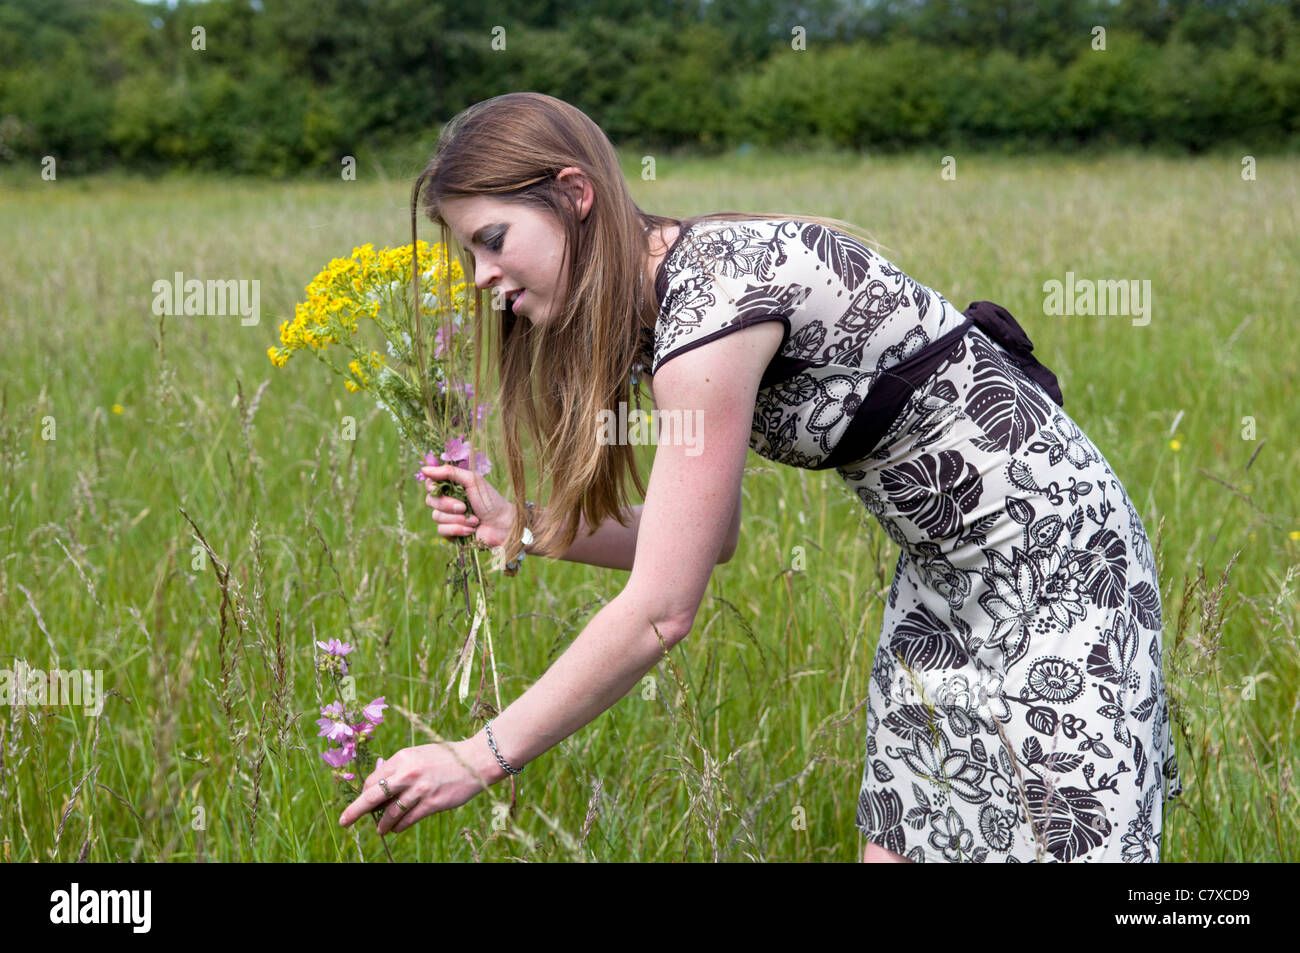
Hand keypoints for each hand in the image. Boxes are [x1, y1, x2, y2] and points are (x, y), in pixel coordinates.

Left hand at [338, 740, 488, 835]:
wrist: (476, 760)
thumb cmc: (446, 757)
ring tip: (380, 830)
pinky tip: (396, 829)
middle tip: (344, 821)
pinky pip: (407, 820)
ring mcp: (420, 789)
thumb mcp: (419, 754)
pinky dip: (398, 827)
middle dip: (355, 811)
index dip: (365, 793)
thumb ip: (400, 767)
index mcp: (402, 758)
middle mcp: (408, 773)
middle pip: (373, 796)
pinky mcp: (432, 803)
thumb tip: (380, 787)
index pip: (373, 780)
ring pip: (390, 813)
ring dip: (382, 824)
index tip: (364, 802)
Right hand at [422, 462, 513, 547]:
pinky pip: (442, 530)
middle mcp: (448, 502)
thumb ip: (449, 472)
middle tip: (464, 506)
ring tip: (475, 520)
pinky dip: (458, 529)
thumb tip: (424, 469)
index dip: (433, 488)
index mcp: (452, 488)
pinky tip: (471, 529)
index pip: (430, 485)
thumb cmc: (490, 501)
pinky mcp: (450, 533)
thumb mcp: (472, 481)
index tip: (440, 488)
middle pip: (430, 501)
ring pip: (436, 517)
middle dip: (448, 505)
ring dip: (457, 519)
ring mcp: (448, 518)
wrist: (502, 525)